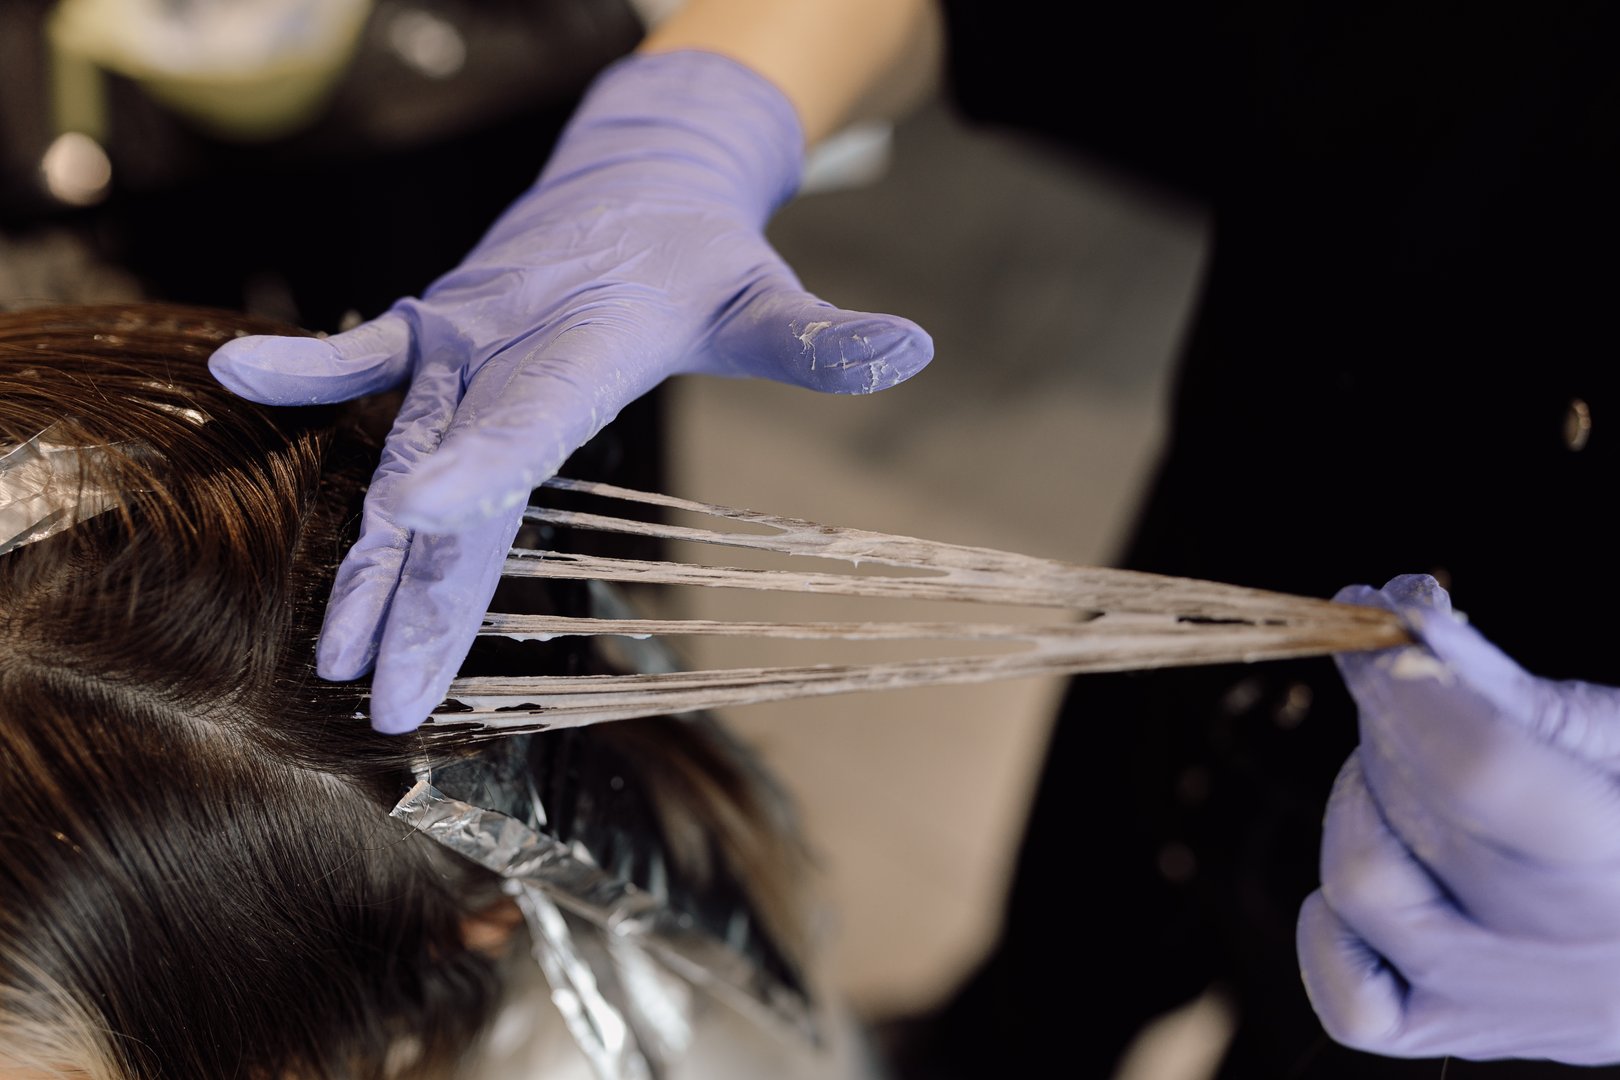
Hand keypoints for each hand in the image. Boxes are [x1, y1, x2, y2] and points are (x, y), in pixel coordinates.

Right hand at [208, 50, 931, 731]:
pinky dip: (309, 378)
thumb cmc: (700, 254)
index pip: (535, 412)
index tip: (421, 513)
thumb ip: (821, 334)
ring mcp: (460, 339)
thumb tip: (910, 347)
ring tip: (334, 649)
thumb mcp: (764, 296)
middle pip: (458, 472)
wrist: (635, 175)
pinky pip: (364, 362)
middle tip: (386, 685)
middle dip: (417, 582)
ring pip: (399, 455)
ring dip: (366, 554)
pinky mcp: (433, 336)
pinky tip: (242, 378)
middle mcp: (508, 338)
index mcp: (589, 336)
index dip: (481, 464)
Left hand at [1298, 574, 1619, 1063]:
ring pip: (1359, 884)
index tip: (1375, 615)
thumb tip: (1401, 615)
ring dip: (1363, 802)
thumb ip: (1510, 688)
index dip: (1408, 680)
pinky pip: (1344, 991)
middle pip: (1413, 809)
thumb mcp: (1619, 735)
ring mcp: (1500, 1004)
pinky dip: (1332, 921)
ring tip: (1416, 779)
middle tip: (1410, 683)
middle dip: (1390, 716)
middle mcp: (1564, 951)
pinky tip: (1384, 866)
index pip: (1479, 768)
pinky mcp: (1447, 1032)